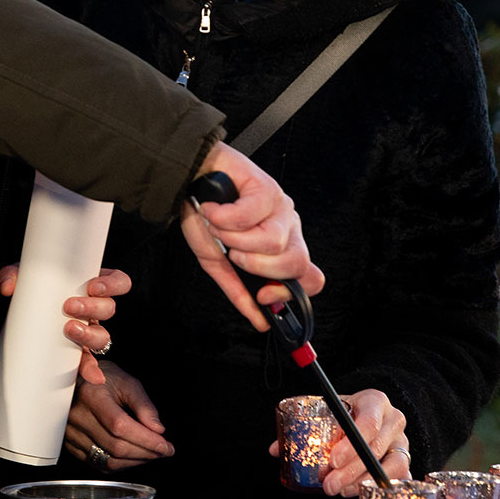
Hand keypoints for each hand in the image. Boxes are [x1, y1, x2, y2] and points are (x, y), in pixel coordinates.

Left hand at [0, 265, 130, 384]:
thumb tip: (8, 287)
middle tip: (69, 306)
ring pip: (102, 335)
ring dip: (89, 334)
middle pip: (108, 308)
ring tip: (69, 330)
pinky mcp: (74, 353)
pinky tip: (92, 376)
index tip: (93, 286)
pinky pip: (88, 361)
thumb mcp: (21, 276)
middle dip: (92, 307)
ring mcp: (85, 331)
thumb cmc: (28, 289)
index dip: (112, 284)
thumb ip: (13, 275)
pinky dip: (91, 369)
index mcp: (87, 285)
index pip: (117, 281)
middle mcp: (91, 309)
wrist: (12, 315)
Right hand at [64, 362, 172, 471]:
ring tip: (150, 454)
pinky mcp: (71, 445)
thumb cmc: (103, 379)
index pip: (120, 426)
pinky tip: (133, 457)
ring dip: (135, 461)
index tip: (165, 445)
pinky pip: (98, 464)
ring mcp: (71, 433)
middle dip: (145, 453)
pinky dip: (120, 465)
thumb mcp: (127, 383)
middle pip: (116, 446)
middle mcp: (77, 417)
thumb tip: (157, 430)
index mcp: (91, 396)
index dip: (146, 440)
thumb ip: (144, 405)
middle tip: (163, 451)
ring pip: (108, 460)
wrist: (78, 380)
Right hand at [180, 142, 324, 331]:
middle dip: (258, 266)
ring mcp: (281, 208)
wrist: (189, 178)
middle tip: (233, 254)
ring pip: (274, 243)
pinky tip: (214, 211)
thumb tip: (258, 320)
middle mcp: (288, 228)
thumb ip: (238, 290)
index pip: (310, 278)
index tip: (263, 295)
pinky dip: (222, 219)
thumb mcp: (218, 261)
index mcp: (283, 248)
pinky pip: (249, 218)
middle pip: (297, 263)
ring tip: (220, 228)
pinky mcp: (268, 188)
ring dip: (235, 240)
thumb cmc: (204, 216)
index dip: (290, 293)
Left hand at [265, 389, 409, 495]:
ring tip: (338, 490)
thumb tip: (275, 449)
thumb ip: (305, 425)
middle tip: (328, 484)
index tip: (332, 460)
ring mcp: (402, 441)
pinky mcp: (405, 460)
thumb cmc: (347, 412)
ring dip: (361, 482)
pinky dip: (374, 486)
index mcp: (375, 401)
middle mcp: (394, 420)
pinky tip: (353, 491)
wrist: (372, 412)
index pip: (369, 422)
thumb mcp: (329, 410)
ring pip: (389, 466)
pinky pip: (397, 478)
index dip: (351, 444)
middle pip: (376, 448)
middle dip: (350, 470)